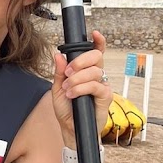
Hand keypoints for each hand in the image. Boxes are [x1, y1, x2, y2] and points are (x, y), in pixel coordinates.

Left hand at [52, 29, 112, 145]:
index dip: (98, 41)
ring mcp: (102, 85)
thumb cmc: (66, 109)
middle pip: (96, 57)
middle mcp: (96, 75)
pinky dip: (81, 88)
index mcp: (85, 71)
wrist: (70, 128)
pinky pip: (96, 86)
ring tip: (68, 90)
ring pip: (94, 71)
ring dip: (77, 79)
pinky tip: (73, 94)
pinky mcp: (105, 97)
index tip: (94, 33)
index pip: (95, 52)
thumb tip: (58, 56)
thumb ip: (59, 72)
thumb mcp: (57, 88)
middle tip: (68, 72)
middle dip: (80, 61)